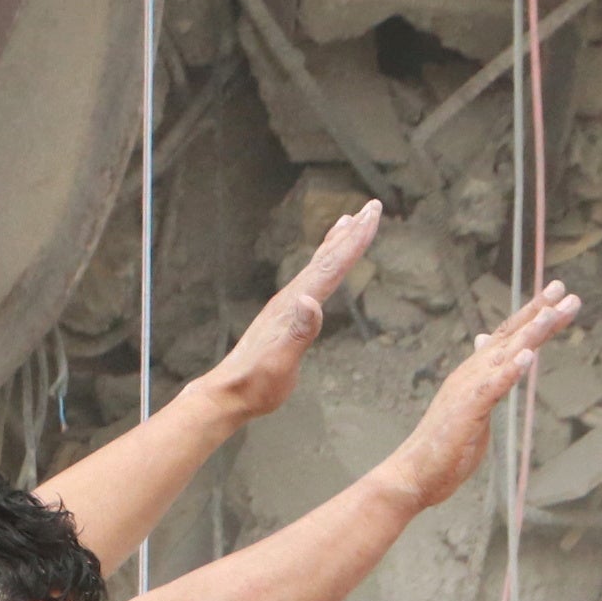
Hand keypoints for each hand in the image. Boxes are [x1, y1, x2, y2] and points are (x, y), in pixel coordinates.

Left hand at [195, 200, 383, 423]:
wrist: (228, 394)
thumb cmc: (255, 384)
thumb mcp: (280, 363)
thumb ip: (297, 334)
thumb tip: (310, 301)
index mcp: (294, 305)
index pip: (330, 267)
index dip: (353, 241)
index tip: (371, 216)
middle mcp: (290, 298)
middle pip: (326, 258)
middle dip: (351, 232)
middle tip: (372, 206)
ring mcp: (286, 305)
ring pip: (317, 266)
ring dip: (336, 243)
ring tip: (349, 221)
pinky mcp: (284, 316)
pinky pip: (310, 281)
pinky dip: (322, 266)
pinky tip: (323, 267)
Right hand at [388, 280, 586, 507]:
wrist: (413, 474)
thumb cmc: (442, 446)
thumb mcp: (470, 405)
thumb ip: (484, 379)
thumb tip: (484, 347)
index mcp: (475, 373)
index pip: (506, 337)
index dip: (531, 314)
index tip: (556, 294)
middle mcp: (471, 374)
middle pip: (510, 337)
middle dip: (538, 312)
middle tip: (564, 289)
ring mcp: (468, 390)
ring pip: (504, 355)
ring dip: (529, 333)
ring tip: (551, 313)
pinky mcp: (467, 411)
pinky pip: (493, 388)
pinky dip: (510, 371)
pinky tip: (527, 357)